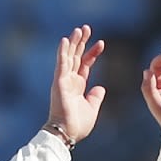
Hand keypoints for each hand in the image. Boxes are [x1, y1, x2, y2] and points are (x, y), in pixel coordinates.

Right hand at [47, 25, 106, 143]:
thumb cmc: (77, 124)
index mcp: (77, 85)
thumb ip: (96, 96)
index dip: (92, 53)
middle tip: (86, 28)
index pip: (85, 64)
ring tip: (79, 29)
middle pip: (76, 56)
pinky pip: (61, 64)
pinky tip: (65, 40)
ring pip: (69, 56)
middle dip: (82, 42)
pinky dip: (63, 52)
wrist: (67, 133)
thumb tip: (101, 88)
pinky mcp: (59, 82)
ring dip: (73, 43)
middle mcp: (69, 80)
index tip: (101, 43)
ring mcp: (63, 80)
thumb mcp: (92, 108)